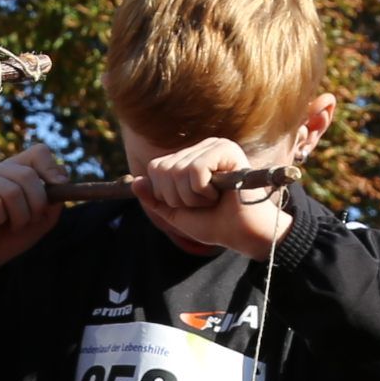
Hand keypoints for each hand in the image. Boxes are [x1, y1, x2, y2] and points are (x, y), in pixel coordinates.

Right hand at [0, 142, 70, 272]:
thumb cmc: (14, 233)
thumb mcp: (43, 216)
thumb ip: (56, 196)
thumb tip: (61, 178)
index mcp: (17, 168)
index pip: (39, 152)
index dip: (51, 169)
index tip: (58, 187)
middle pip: (28, 175)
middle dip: (35, 206)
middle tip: (28, 221)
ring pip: (12, 191)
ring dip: (17, 217)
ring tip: (9, 224)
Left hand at [131, 137, 291, 259]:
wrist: (243, 234)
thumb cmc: (215, 223)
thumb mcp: (177, 214)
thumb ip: (154, 199)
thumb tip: (135, 182)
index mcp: (190, 158)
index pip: (155, 168)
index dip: (164, 194)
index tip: (188, 204)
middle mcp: (201, 148)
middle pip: (163, 169)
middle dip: (178, 197)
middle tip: (202, 204)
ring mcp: (214, 146)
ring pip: (178, 171)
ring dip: (192, 197)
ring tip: (212, 200)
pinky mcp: (226, 150)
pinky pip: (195, 171)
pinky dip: (203, 192)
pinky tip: (219, 194)